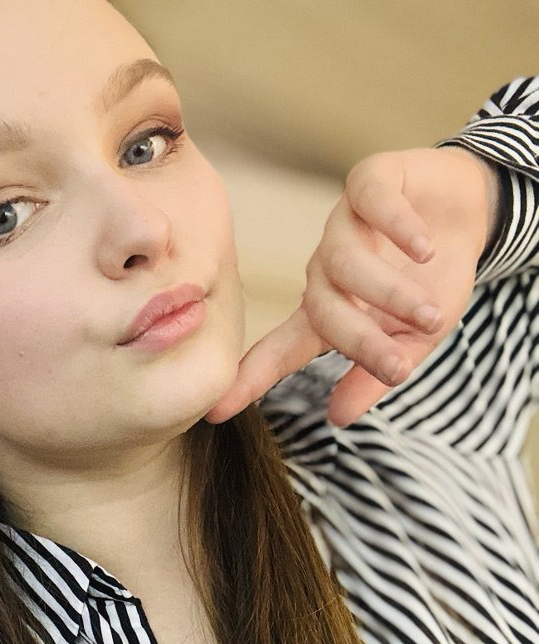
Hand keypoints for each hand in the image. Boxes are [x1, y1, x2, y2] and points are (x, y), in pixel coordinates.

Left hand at [204, 146, 499, 426]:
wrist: (469, 213)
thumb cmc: (432, 282)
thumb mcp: (412, 338)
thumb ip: (377, 374)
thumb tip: (337, 418)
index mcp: (328, 310)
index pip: (280, 349)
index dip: (251, 379)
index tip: (216, 411)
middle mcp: (325, 268)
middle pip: (321, 308)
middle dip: (360, 341)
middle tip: (399, 366)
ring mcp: (343, 224)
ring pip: (342, 261)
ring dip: (387, 292)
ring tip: (430, 314)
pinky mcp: (370, 182)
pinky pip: (371, 203)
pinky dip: (398, 228)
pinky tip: (424, 249)